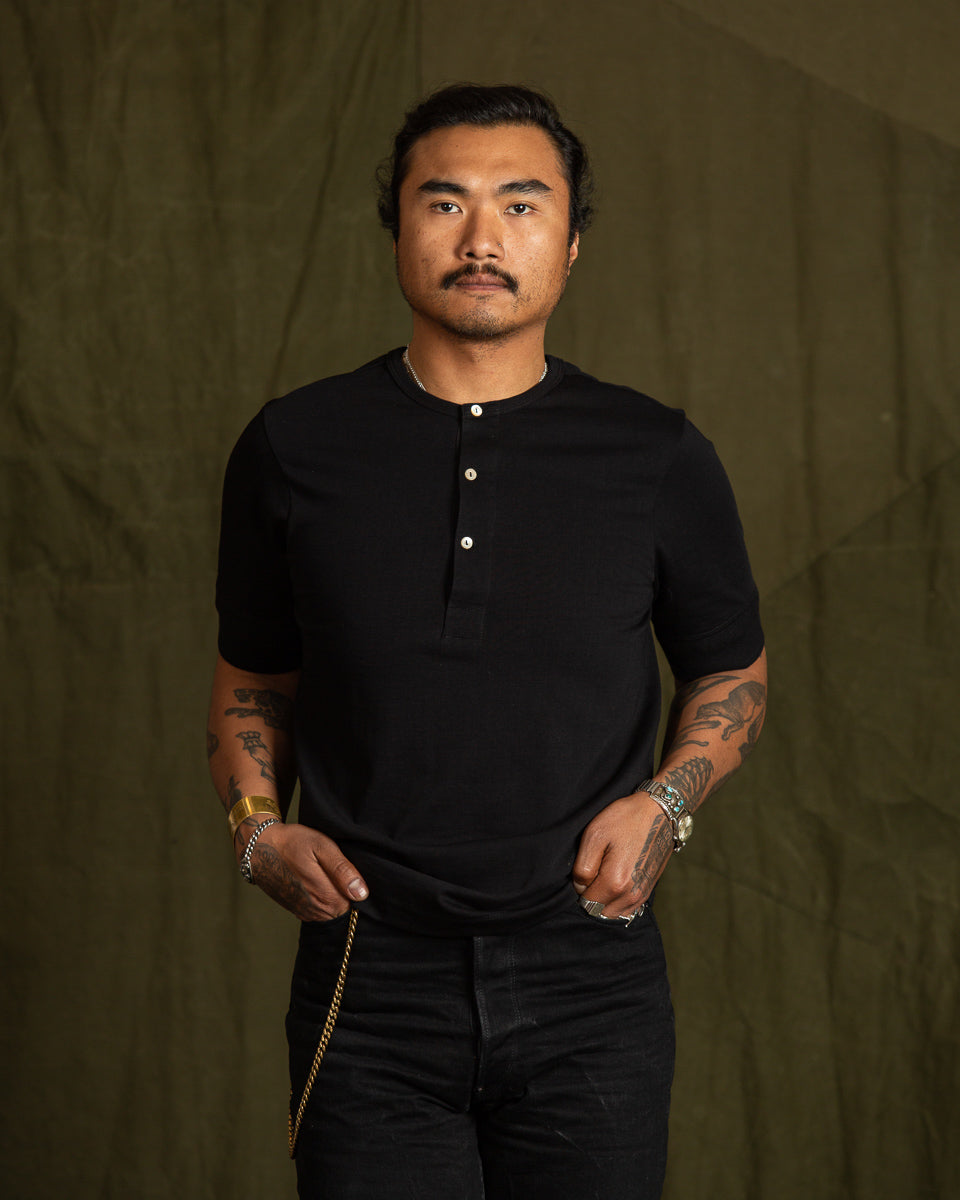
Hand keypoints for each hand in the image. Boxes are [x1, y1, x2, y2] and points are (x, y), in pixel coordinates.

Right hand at [238, 821, 367, 921]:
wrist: (259, 847)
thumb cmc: (292, 843)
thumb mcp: (321, 846)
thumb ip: (342, 870)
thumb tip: (361, 894)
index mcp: (324, 895)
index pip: (354, 903)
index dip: (354, 887)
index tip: (347, 871)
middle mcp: (314, 910)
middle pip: (342, 908)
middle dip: (344, 892)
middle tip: (334, 869)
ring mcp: (304, 912)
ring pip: (330, 911)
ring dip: (331, 896)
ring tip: (324, 873)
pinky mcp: (296, 910)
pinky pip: (317, 911)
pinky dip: (320, 899)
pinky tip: (315, 881)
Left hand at [572, 794, 673, 918]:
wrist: (658, 812)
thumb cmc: (624, 820)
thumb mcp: (594, 836)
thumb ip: (582, 868)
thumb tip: (580, 887)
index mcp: (615, 882)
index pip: (586, 903)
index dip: (579, 888)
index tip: (584, 870)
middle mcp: (630, 895)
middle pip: (599, 912)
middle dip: (592, 897)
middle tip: (593, 872)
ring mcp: (641, 895)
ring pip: (612, 913)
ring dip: (604, 900)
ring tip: (604, 874)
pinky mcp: (647, 891)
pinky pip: (626, 908)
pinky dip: (617, 900)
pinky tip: (615, 879)